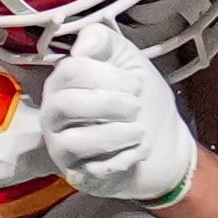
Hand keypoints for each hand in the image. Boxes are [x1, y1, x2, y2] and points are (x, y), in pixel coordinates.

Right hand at [40, 23, 200, 204]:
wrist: (163, 142)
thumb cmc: (138, 98)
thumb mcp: (126, 59)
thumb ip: (103, 41)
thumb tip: (81, 47)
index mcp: (63, 84)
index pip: (70, 71)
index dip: (107, 75)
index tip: (135, 82)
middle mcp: (54, 116)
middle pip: (66, 104)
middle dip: (109, 104)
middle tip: (136, 107)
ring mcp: (63, 149)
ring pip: (75, 141)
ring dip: (116, 133)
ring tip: (139, 130)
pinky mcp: (79, 176)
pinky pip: (93, 170)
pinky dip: (123, 158)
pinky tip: (138, 151)